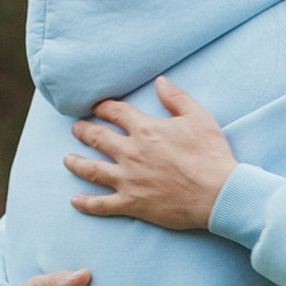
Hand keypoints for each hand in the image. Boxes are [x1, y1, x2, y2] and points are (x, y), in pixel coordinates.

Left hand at [66, 77, 236, 231]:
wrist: (218, 194)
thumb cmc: (211, 155)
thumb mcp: (199, 118)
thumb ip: (177, 98)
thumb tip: (160, 81)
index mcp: (146, 129)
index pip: (116, 112)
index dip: (104, 108)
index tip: (98, 107)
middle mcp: (131, 152)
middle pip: (97, 137)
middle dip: (83, 131)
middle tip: (76, 129)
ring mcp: (128, 179)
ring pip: (92, 169)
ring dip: (76, 162)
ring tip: (67, 159)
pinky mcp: (132, 203)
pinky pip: (102, 204)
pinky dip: (86, 203)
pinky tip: (75, 201)